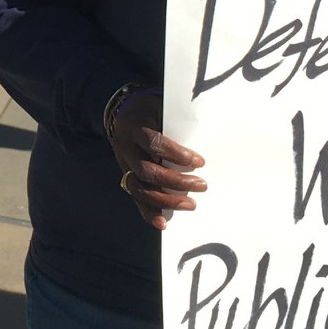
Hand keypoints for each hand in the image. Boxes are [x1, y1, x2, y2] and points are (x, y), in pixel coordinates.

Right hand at [105, 89, 205, 230]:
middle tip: (202, 186)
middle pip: (147, 170)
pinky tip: (162, 223)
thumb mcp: (160, 105)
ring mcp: (124, 164)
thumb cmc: (149, 108)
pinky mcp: (126, 176)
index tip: (199, 162)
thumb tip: (206, 132)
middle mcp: (125, 147)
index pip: (154, 142)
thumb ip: (176, 119)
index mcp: (135, 126)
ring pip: (140, 188)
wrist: (121, 112)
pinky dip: (148, 212)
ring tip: (190, 205)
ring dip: (165, 201)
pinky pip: (135, 197)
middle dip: (176, 181)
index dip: (175, 154)